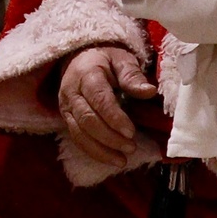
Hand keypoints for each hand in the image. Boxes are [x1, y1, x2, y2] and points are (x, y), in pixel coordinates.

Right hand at [57, 45, 156, 166]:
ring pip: (79, 133)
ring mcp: (66, 106)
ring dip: (101, 150)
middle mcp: (71, 91)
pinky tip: (111, 159)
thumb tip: (150, 91)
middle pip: (87, 119)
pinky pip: (77, 139)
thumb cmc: (106, 59)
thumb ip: (133, 76)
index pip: (98, 98)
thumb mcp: (121, 60)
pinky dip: (93, 152)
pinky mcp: (66, 118)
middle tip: (131, 147)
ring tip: (122, 159)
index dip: (114, 118)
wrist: (82, 58)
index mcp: (86, 73)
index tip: (131, 132)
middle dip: (109, 137)